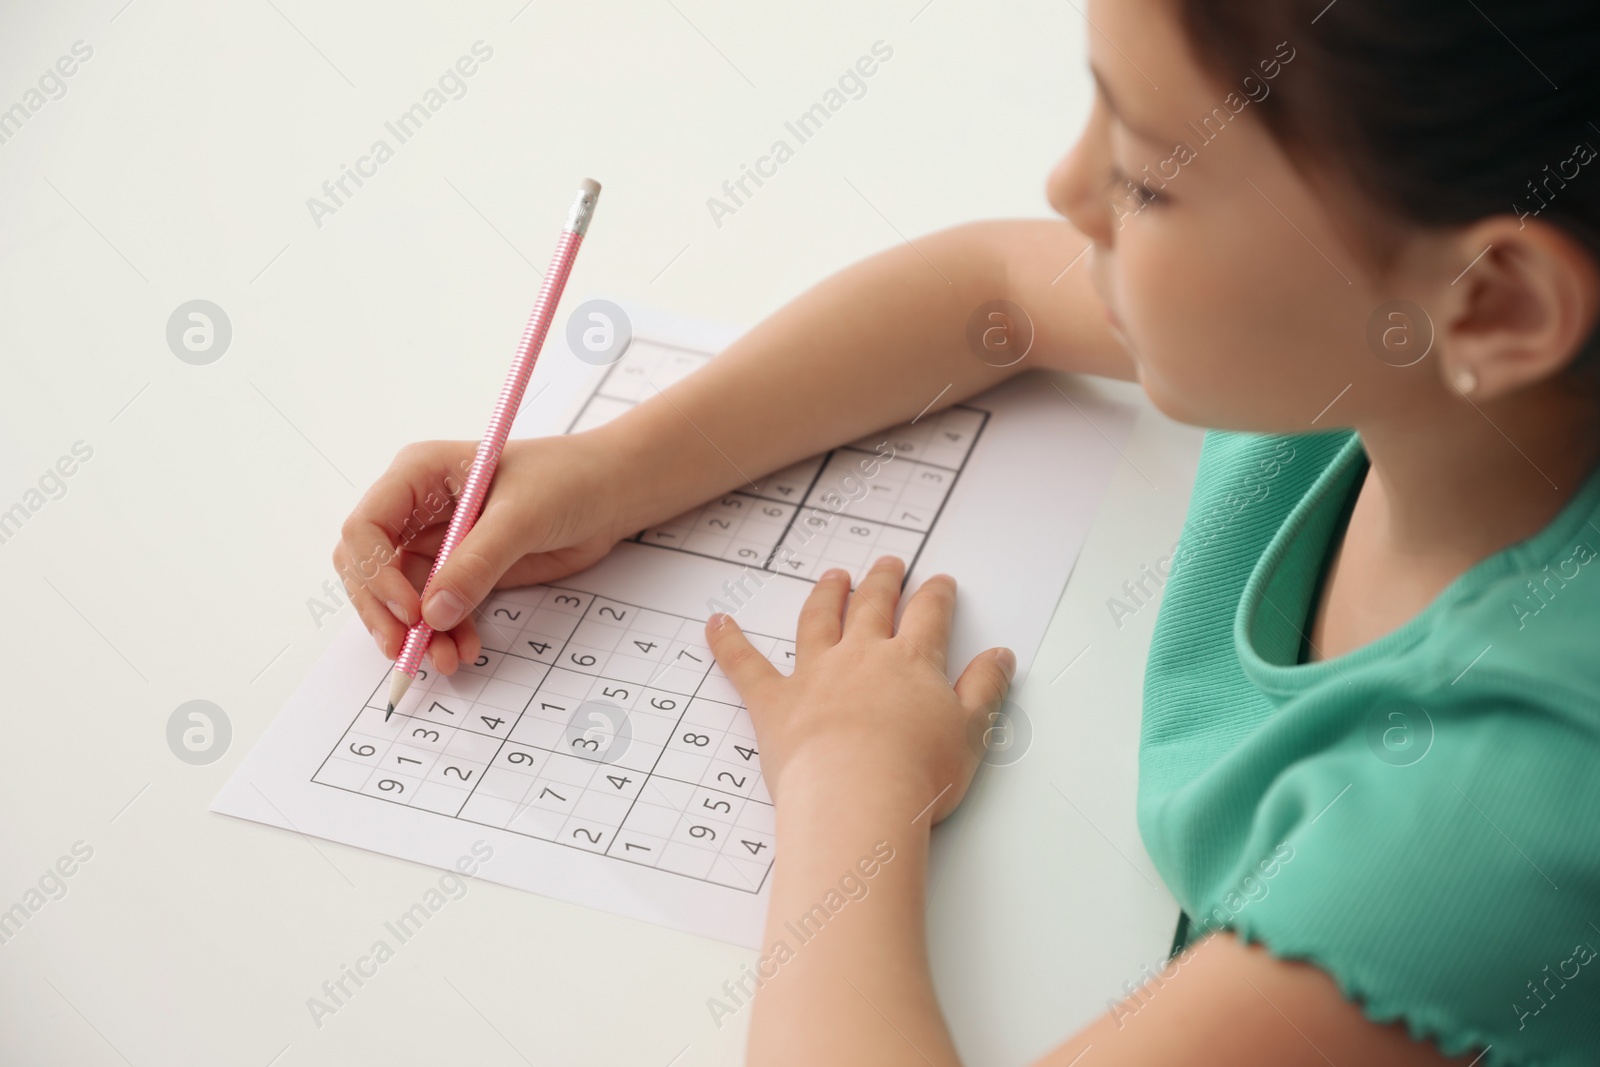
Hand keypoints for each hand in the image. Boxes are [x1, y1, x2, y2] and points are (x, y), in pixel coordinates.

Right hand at [333, 433, 626, 672]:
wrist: (610, 493)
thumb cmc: (568, 479)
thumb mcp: (522, 516)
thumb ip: (478, 562)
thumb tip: (435, 612)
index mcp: (419, 473)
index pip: (366, 527)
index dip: (375, 573)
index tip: (411, 611)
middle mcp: (418, 507)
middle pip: (370, 567)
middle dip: (385, 612)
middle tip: (407, 650)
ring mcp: (438, 541)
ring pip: (402, 596)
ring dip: (417, 633)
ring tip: (445, 660)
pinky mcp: (462, 570)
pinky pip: (437, 609)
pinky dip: (445, 633)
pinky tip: (464, 649)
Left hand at [704, 556, 1015, 822]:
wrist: (857, 799)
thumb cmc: (915, 774)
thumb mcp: (971, 733)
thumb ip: (985, 690)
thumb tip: (999, 657)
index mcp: (911, 662)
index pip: (929, 615)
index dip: (935, 596)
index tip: (939, 583)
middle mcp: (862, 656)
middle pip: (873, 605)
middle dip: (882, 582)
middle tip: (887, 564)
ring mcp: (815, 674)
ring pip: (819, 620)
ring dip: (826, 594)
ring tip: (832, 578)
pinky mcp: (775, 702)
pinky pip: (745, 665)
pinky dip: (728, 643)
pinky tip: (716, 624)